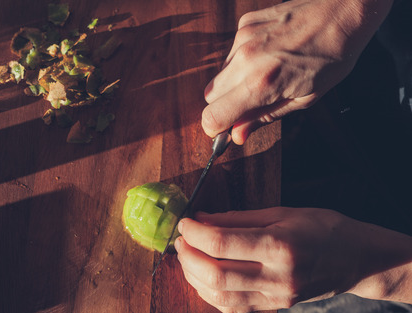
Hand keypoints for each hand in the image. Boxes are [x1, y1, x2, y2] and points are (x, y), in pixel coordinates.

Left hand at [175, 207, 411, 311]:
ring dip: (194, 277)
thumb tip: (202, 218)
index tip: (185, 222)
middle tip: (181, 240)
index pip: (221, 243)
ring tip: (187, 256)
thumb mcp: (281, 212)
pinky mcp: (275, 307)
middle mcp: (277, 277)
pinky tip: (204, 276)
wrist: (356, 258)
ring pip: (220, 297)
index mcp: (278, 246)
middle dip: (188, 256)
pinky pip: (234, 308)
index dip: (194, 232)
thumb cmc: (322, 227)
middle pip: (215, 274)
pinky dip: (211, 293)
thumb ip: (237, 218)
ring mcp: (276, 297)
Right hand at [202, 0, 393, 143]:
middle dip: (225, 105)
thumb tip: (237, 135)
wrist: (342, 11)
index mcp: (261, 84)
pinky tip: (267, 55)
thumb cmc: (331, 57)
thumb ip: (264, 117)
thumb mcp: (303, 99)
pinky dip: (242, 61)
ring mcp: (243, 38)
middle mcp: (245, 60)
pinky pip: (231, 53)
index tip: (225, 130)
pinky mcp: (245, 24)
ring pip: (219, 74)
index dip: (215, 128)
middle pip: (210, 96)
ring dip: (234, 83)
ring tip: (266, 74)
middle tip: (250, 103)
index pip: (213, 115)